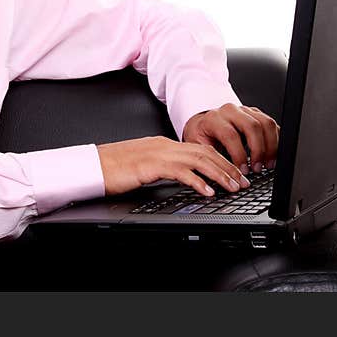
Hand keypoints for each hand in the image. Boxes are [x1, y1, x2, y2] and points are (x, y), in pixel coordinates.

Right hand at [96, 135, 249, 196]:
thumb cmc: (114, 168)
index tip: (236, 174)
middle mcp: (165, 145)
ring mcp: (159, 153)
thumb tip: (183, 178)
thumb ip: (164, 169)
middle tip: (243, 182)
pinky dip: (198, 182)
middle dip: (228, 167)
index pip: (200, 150)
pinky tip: (208, 192)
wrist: (93, 166)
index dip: (222, 161)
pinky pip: (181, 172)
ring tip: (233, 187)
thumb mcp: (145, 167)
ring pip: (199, 160)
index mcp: (164, 144)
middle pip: (205, 153)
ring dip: (220, 174)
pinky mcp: (151, 165)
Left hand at [182, 103, 279, 174]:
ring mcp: (245, 110)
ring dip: (271, 146)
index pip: (230, 135)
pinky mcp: (256, 114)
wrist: (203, 124)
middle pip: (252, 126)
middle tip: (258, 169)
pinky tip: (273, 155)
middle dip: (258, 150)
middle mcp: (230, 111)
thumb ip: (208, 158)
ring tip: (268, 164)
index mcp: (213, 119)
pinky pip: (272, 124)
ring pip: (266, 123)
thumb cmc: (202, 137)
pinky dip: (276, 141)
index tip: (243, 171)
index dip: (239, 155)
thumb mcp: (198, 148)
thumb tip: (219, 176)